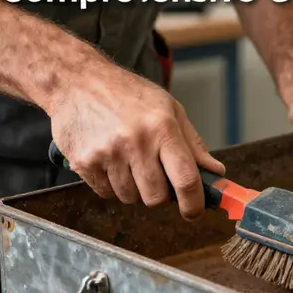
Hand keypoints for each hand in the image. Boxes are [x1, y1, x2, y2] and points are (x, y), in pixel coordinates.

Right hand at [48, 62, 223, 219]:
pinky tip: (110, 161)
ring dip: (135, 189)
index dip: (194, 204)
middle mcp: (136, 142)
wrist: (76, 80)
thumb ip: (193, 144)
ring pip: (131, 198)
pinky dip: (112, 185)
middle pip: (157, 197)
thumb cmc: (127, 93)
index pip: (186, 180)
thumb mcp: (169, 109)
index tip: (194, 211)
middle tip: (156, 175)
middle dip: (161, 194)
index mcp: (163, 128)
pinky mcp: (84, 162)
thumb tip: (216, 172)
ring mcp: (108, 153)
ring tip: (129, 160)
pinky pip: (106, 194)